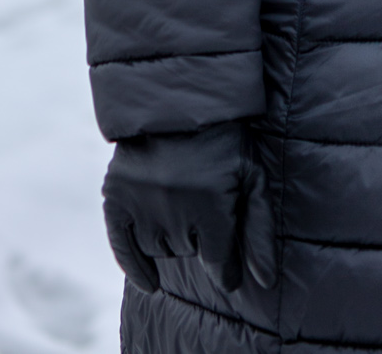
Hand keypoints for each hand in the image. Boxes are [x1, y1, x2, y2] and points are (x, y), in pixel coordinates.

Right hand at [101, 121, 276, 293]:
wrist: (178, 99)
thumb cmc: (224, 141)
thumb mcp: (253, 178)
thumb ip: (260, 230)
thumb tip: (266, 282)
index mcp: (212, 203)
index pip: (218, 262)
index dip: (226, 270)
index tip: (229, 273)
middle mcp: (174, 208)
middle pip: (187, 253)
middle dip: (198, 239)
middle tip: (202, 209)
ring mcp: (142, 203)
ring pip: (158, 249)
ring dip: (171, 240)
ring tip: (181, 209)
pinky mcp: (116, 197)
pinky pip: (123, 248)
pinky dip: (134, 266)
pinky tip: (149, 281)